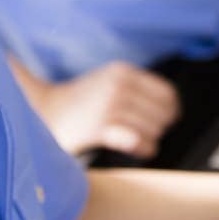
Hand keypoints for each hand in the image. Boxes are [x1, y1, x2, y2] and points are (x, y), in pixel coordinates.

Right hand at [25, 61, 180, 158]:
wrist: (43, 110)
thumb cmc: (81, 102)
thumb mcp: (109, 81)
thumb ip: (137, 89)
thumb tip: (175, 109)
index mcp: (123, 72)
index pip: (166, 93)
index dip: (172, 110)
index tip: (168, 120)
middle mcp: (119, 85)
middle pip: (163, 114)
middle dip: (159, 127)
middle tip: (144, 132)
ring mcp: (110, 105)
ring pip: (153, 129)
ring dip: (149, 139)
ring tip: (136, 141)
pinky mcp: (100, 126)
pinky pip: (139, 141)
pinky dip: (143, 147)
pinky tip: (138, 148)